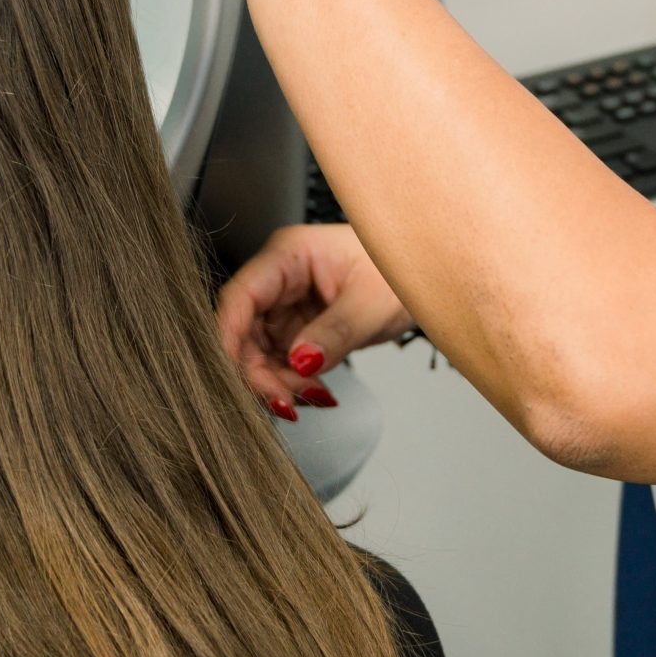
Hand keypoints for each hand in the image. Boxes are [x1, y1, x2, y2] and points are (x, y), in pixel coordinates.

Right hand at [214, 224, 413, 420]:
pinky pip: (281, 360)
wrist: (427, 276)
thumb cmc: (402, 269)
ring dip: (277, 382)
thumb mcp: (372, 303)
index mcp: (290, 255)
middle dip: (259, 372)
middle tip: (288, 401)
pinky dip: (293, 382)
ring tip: (312, 396)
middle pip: (244, 330)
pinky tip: (316, 391)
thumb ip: (335, 334)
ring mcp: (288, 304)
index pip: (240, 296)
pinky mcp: (299, 327)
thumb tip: (301, 363)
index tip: (232, 376)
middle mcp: (281, 278)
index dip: (227, 338)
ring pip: (258, 351)